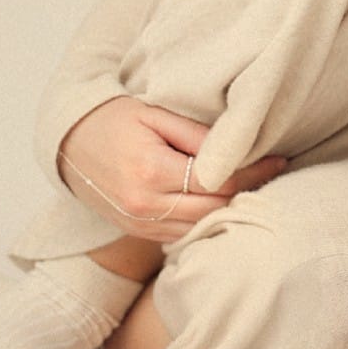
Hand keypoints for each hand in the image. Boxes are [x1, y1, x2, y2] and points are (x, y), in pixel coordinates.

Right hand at [57, 96, 286, 243]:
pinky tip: (223, 203)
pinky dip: (206, 221)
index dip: (253, 171)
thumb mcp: (155, 114)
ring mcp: (140, 224)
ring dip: (229, 211)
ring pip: (201, 227)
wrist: (69, 142)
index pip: (217, 180)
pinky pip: (183, 234)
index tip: (278, 159)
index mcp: (150, 171)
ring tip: (254, 188)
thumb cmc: (114, 120)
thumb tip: (238, 149)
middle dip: (247, 192)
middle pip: (214, 208)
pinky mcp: (138, 232)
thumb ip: (197, 135)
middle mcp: (145, 205)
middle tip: (273, 174)